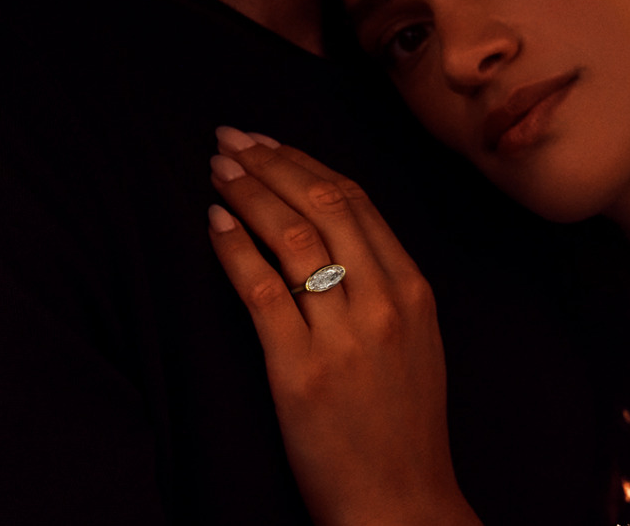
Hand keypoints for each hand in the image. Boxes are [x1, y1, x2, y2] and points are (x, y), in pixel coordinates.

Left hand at [206, 127, 480, 525]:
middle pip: (322, 206)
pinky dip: (234, 249)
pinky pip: (262, 291)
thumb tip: (333, 232)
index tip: (269, 143)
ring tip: (217, 172)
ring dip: (248, 194)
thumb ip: (384, 285)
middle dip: (270, 163)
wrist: (399, 503)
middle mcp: (383, 301)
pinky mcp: (301, 371)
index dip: (305, 164)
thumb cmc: (402, 425)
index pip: (355, 202)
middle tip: (230, 140)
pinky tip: (214, 223)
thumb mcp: (415, 341)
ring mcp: (345, 335)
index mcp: (412, 290)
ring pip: (291, 238)